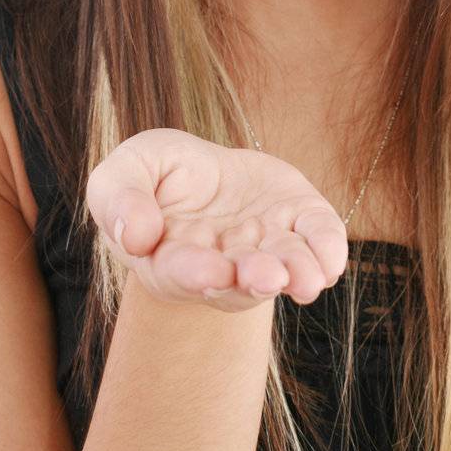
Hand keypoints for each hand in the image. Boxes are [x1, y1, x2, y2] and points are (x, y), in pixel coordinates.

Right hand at [86, 127, 349, 311]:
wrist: (204, 173)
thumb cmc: (157, 176)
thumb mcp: (126, 169)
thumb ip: (119, 197)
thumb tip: (133, 235)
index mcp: (170, 257)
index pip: (182, 272)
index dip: (197, 273)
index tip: (213, 272)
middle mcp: (222, 264)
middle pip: (238, 281)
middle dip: (255, 277)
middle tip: (269, 274)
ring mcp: (263, 247)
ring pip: (282, 268)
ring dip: (296, 274)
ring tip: (308, 278)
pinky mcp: (297, 220)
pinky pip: (317, 240)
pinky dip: (327, 249)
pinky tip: (332, 259)